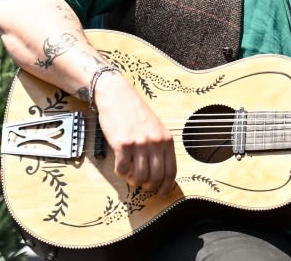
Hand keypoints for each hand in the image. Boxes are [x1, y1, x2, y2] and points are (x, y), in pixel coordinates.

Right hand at [94, 70, 177, 194]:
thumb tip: (161, 173)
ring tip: (131, 177)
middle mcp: (155, 142)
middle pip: (156, 177)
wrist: (118, 96)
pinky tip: (120, 168)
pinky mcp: (122, 144)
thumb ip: (160, 147)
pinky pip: (122, 169)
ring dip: (134, 182)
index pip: (171, 171)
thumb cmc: (136, 113)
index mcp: (166, 139)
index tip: (162, 193)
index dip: (167, 186)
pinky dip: (121, 173)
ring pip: (139, 176)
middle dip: (150, 187)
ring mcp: (139, 143)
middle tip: (144, 187)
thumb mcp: (156, 128)